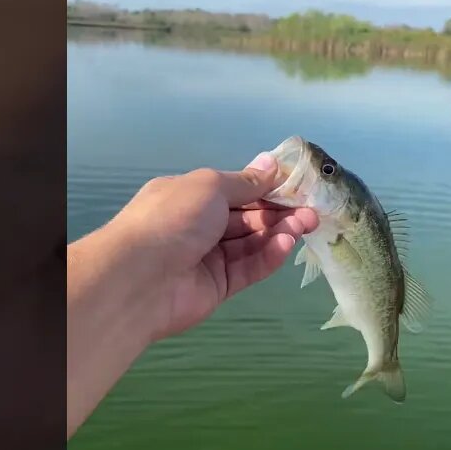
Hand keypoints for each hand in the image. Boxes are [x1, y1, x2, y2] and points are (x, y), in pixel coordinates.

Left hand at [105, 153, 320, 340]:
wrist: (139, 278)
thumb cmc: (172, 219)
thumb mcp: (210, 187)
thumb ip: (245, 181)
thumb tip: (271, 163)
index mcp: (189, 196)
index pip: (234, 191)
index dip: (265, 188)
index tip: (296, 185)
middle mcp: (198, 225)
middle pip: (246, 217)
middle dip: (278, 211)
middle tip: (311, 209)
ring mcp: (208, 258)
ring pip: (251, 243)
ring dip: (279, 232)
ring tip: (307, 224)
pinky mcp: (217, 287)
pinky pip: (248, 269)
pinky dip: (268, 256)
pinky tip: (287, 244)